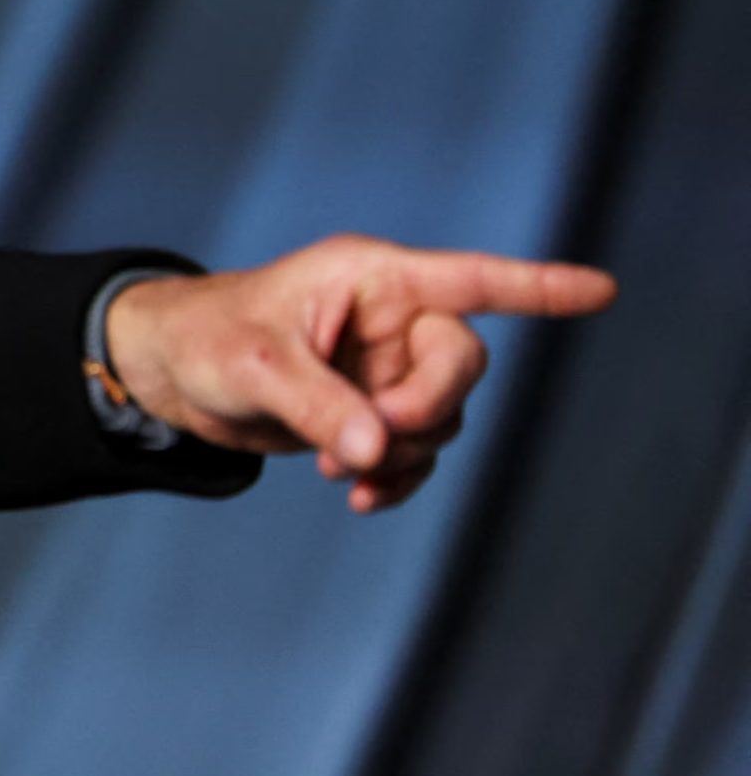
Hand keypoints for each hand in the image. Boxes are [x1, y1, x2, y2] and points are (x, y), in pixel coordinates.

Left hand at [102, 234, 617, 512]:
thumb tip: (379, 448)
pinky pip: (417, 450)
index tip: (601, 290)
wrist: (173, 374)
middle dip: (428, 408)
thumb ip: (320, 404)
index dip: (538, 287)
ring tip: (338, 468)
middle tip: (376, 438)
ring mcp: (385, 366)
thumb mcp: (255, 367)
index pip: (470, 280)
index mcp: (371, 279)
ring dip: (403, 451)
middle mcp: (390, 318)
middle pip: (461, 363)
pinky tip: (360, 496)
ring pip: (441, 417)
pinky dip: (398, 477)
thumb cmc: (206, 338)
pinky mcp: (372, 410)